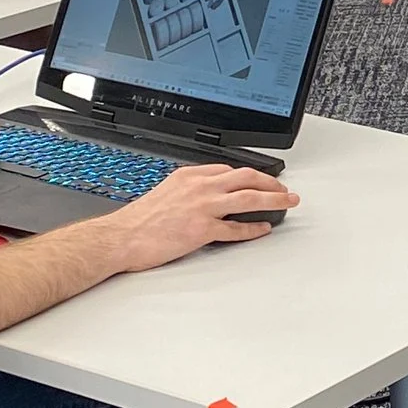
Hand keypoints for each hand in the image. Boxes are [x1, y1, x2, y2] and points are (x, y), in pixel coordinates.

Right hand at [102, 163, 296, 271]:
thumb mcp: (166, 190)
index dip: (251, 175)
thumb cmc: (139, 219)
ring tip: (287, 203)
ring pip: (249, 198)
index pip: (230, 170)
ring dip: (273, 200)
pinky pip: (236, 228)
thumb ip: (189, 188)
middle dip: (271, 182)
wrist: (119, 237)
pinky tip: (263, 229)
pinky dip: (253, 228)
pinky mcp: (202, 229)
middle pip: (247, 178)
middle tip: (285, 189)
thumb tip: (207, 193)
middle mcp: (200, 187)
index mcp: (190, 176)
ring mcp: (203, 207)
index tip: (262, 180)